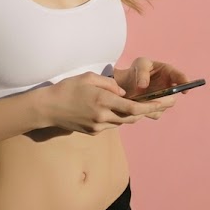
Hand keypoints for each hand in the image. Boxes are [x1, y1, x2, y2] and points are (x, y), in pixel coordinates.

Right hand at [42, 71, 164, 133]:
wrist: (48, 108)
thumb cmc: (67, 88)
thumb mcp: (89, 77)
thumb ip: (109, 84)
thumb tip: (123, 92)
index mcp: (102, 100)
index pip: (133, 108)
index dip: (150, 107)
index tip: (162, 103)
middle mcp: (102, 116)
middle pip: (131, 118)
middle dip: (146, 112)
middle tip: (159, 104)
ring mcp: (98, 127)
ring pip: (122, 122)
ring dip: (132, 115)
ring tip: (142, 106)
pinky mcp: (92, 132)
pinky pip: (111, 125)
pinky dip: (117, 118)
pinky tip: (116, 110)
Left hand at [111, 57, 189, 118]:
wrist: (128, 82)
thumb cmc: (137, 69)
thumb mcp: (139, 64)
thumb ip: (142, 72)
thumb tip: (143, 85)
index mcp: (169, 72)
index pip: (179, 77)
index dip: (184, 83)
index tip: (184, 91)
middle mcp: (169, 88)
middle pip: (172, 98)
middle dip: (163, 100)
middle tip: (153, 98)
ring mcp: (164, 100)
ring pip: (162, 107)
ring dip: (152, 105)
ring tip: (139, 98)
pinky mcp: (157, 109)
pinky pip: (155, 113)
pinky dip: (146, 110)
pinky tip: (137, 104)